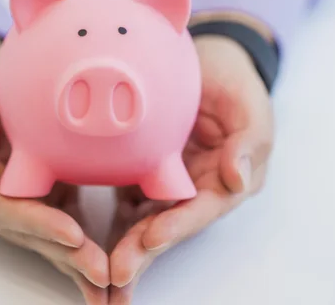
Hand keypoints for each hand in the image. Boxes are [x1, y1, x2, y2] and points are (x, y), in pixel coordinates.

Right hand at [0, 25, 109, 303]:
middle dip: (64, 254)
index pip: (1, 209)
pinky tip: (100, 267)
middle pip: (26, 231)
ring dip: (74, 258)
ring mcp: (9, 200)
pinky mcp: (33, 195)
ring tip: (107, 277)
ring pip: (42, 235)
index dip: (36, 223)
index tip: (71, 234)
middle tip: (102, 271)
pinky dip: (77, 246)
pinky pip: (56, 221)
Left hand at [108, 33, 273, 302]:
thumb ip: (249, 143)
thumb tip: (239, 179)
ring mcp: (169, 184)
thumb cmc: (234, 84)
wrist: (207, 63)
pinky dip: (109, 221)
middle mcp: (195, 190)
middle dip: (144, 250)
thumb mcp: (250, 107)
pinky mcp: (144, 174)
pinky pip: (125, 198)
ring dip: (123, 246)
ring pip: (144, 220)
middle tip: (117, 271)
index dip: (178, 224)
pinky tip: (84, 239)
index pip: (201, 209)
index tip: (152, 238)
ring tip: (99, 270)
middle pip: (168, 223)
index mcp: (224, 180)